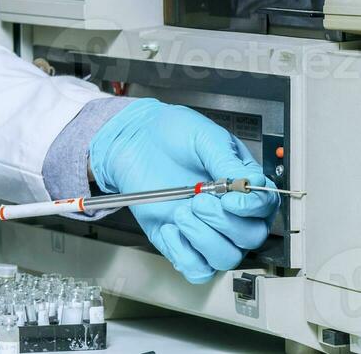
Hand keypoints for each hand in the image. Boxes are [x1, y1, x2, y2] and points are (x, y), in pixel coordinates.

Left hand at [90, 99, 277, 283]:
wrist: (136, 141)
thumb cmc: (173, 135)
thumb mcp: (203, 137)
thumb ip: (226, 160)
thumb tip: (248, 182)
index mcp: (243, 187)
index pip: (266, 209)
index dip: (252, 209)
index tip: (230, 200)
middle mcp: (231, 214)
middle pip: (250, 238)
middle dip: (223, 222)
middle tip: (198, 200)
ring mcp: (206, 231)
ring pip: (225, 258)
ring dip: (203, 237)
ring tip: (182, 212)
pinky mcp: (181, 242)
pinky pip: (194, 268)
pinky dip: (183, 253)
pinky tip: (170, 227)